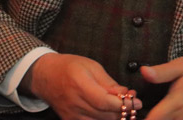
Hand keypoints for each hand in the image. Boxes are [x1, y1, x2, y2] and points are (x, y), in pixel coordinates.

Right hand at [21, 53, 141, 119]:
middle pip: (105, 115)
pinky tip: (109, 111)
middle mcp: (74, 103)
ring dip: (115, 116)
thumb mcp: (91, 66)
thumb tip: (126, 94)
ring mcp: (71, 115)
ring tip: (122, 105)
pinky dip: (104, 118)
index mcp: (79, 84)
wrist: (46, 76)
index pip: (104, 101)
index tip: (136, 101)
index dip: (123, 104)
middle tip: (134, 102)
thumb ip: (109, 82)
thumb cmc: (69, 67)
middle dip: (123, 110)